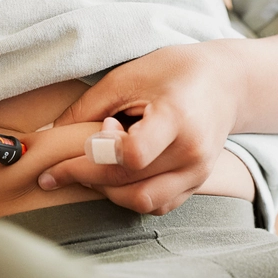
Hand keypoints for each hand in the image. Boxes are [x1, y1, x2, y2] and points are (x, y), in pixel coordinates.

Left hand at [37, 42, 245, 213]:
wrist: (227, 83)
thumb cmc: (174, 72)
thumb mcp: (127, 77)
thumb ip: (87, 108)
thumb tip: (50, 137)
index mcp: (176, 118)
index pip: (133, 154)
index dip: (98, 155)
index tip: (80, 144)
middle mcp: (191, 153)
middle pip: (129, 182)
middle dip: (85, 177)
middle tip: (58, 167)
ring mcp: (197, 173)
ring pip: (142, 202)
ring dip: (106, 191)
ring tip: (91, 167)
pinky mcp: (196, 184)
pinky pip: (157, 205)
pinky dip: (129, 195)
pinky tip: (115, 175)